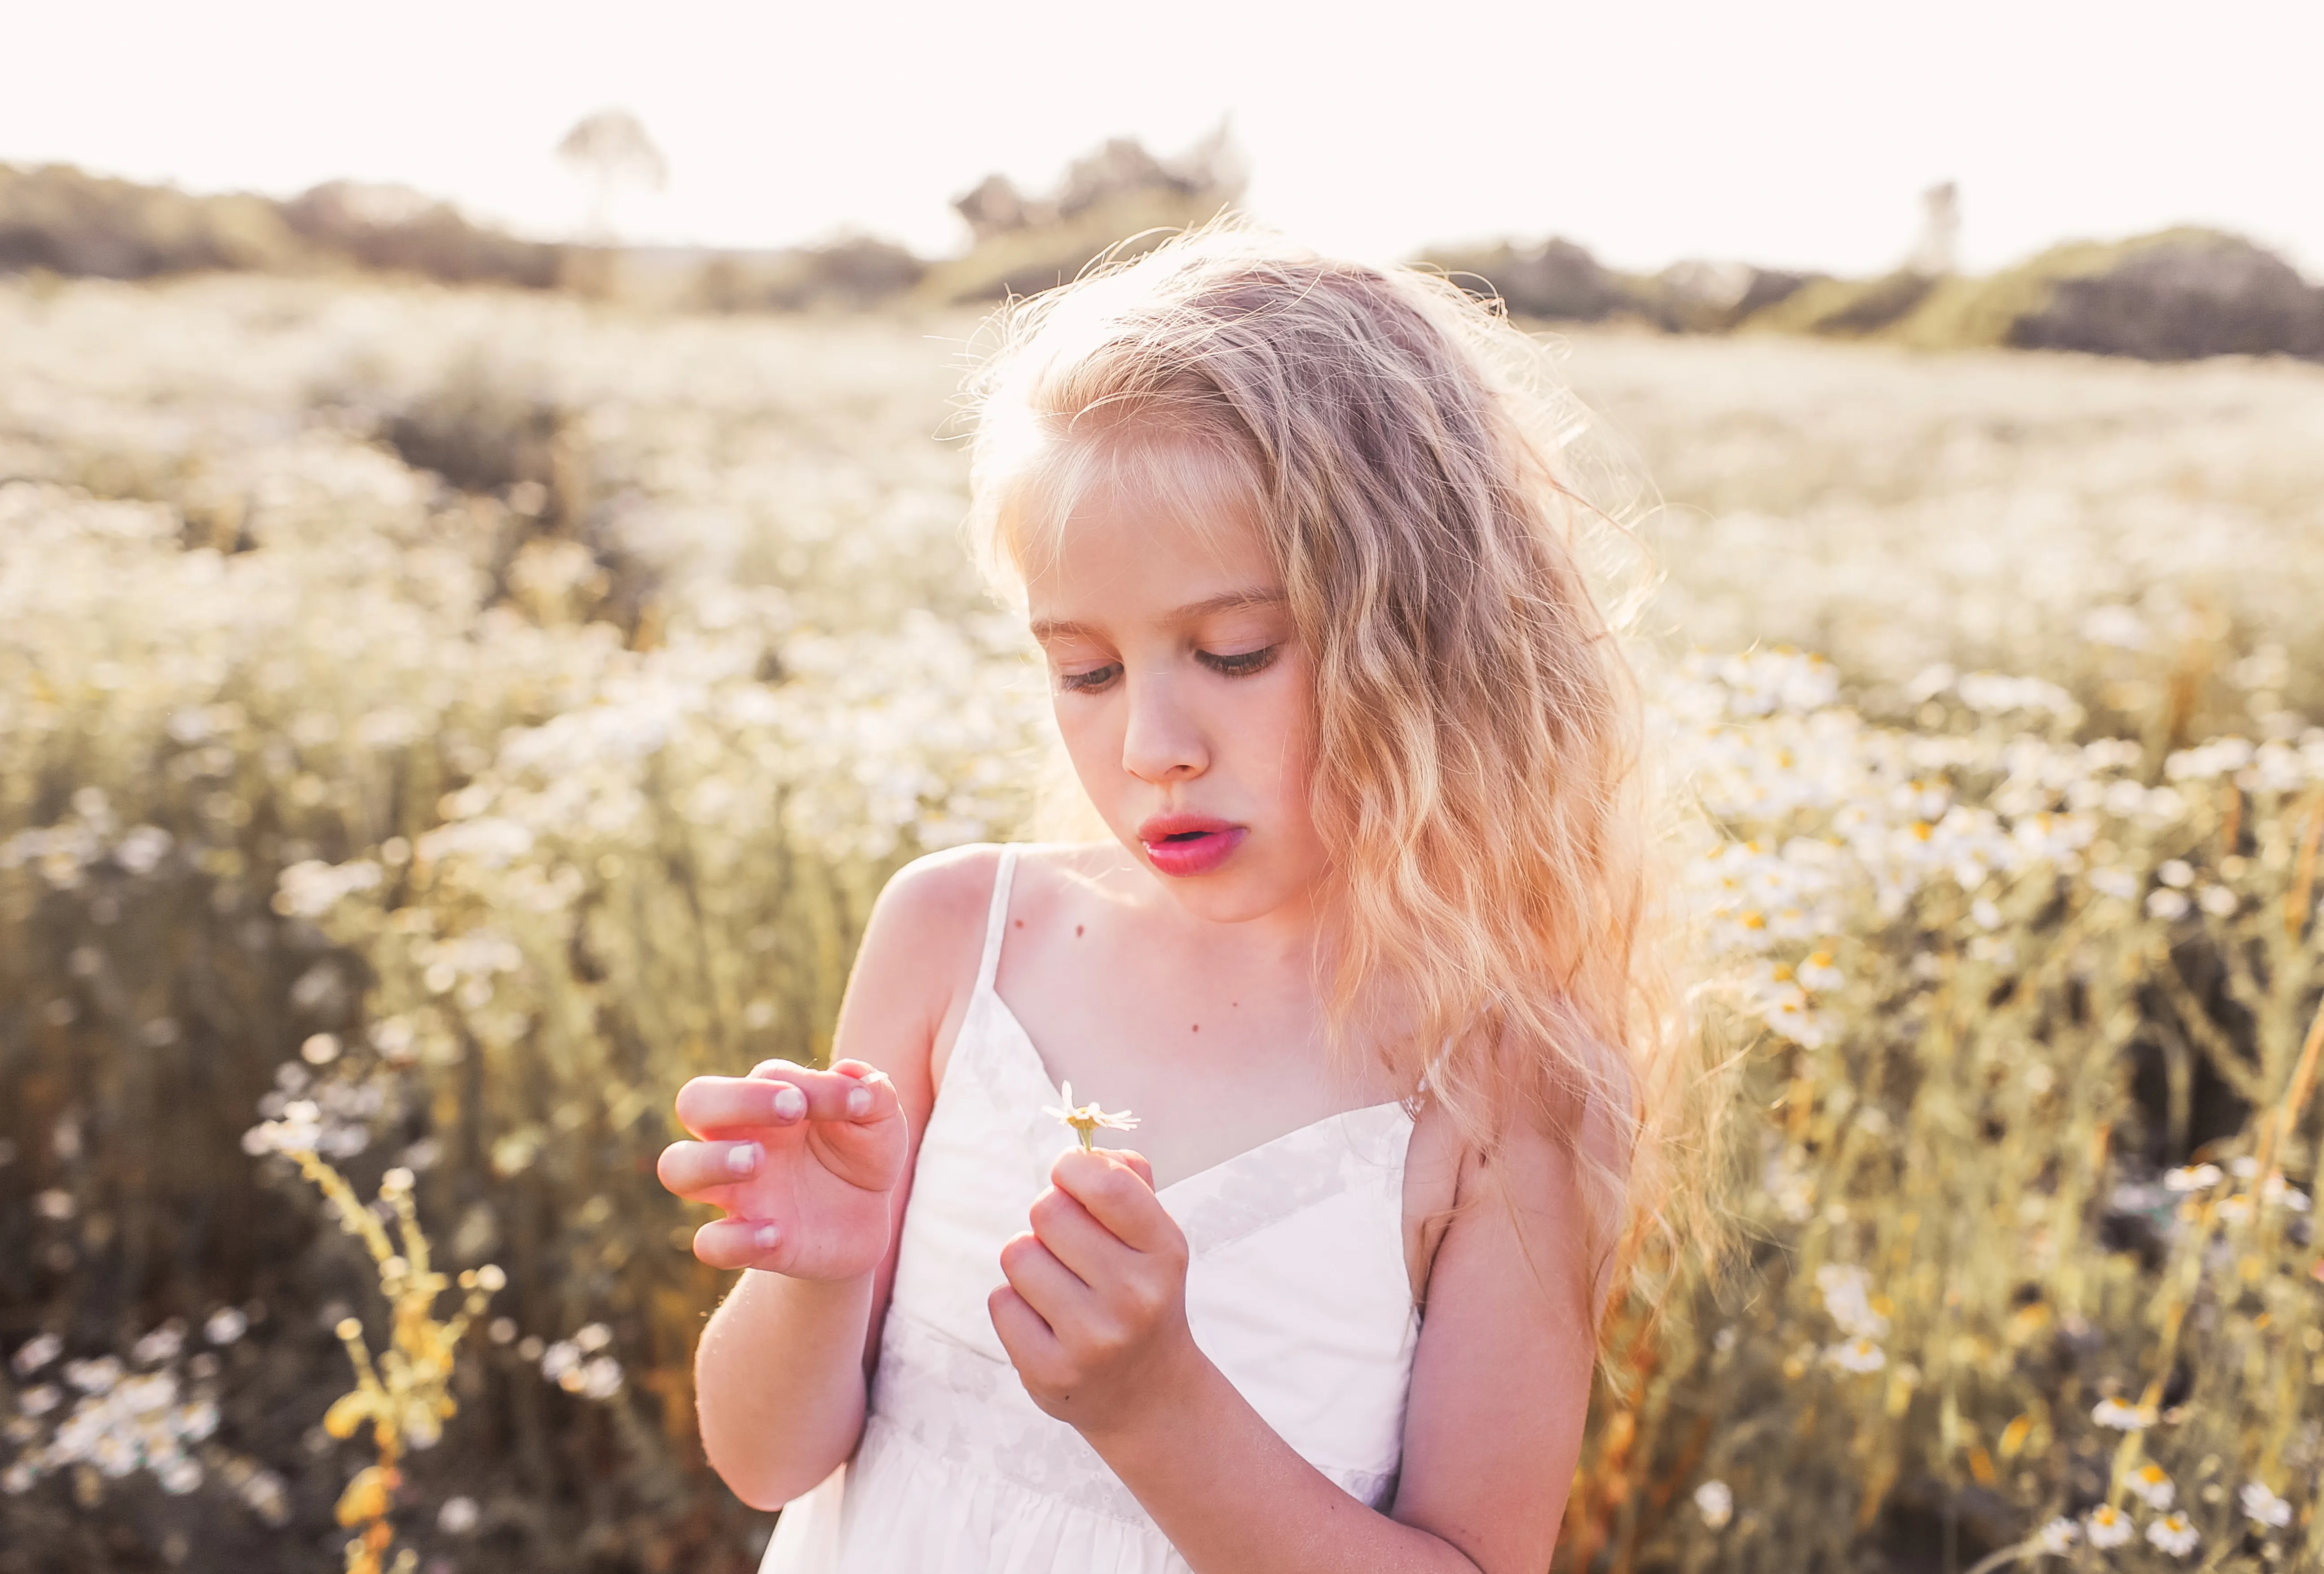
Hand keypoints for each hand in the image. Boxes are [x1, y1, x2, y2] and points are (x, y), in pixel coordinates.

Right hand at [658, 1058, 906, 1280]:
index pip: (765, 1075)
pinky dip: (735, 1239)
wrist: (866, 1221)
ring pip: (677, 1167)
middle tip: (792, 1112)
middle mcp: (740, 1139)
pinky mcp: (745, 1243)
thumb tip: (855, 1076)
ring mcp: (737, 1192)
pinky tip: (776, 1233)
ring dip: (711, 1160)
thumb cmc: (863, 1154)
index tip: (853, 1101)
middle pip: (694, 1102)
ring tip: (758, 1163)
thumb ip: (872, 1093)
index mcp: (770, 1102)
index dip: (808, 1083)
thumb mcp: (879, 1121)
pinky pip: (709, 1243)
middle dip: (733, 1099)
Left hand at [988, 1148, 1197, 1436]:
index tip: (1071, 1179)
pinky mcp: (1050, 1371)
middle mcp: (1134, 1296)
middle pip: (1047, 1210)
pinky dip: (1014, 1304)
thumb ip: (1128, 1181)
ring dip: (1029, 1261)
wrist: (1149, 1395)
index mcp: (1165, 1251)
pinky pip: (1001, 1301)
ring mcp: (1092, 1339)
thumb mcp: (1154, 1238)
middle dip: (1048, 1219)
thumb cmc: (1141, 1292)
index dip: (1072, 1168)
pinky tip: (1046, 1322)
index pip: (1105, 1182)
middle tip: (1068, 1247)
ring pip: (1018, 1253)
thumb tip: (1086, 1150)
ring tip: (1059, 1287)